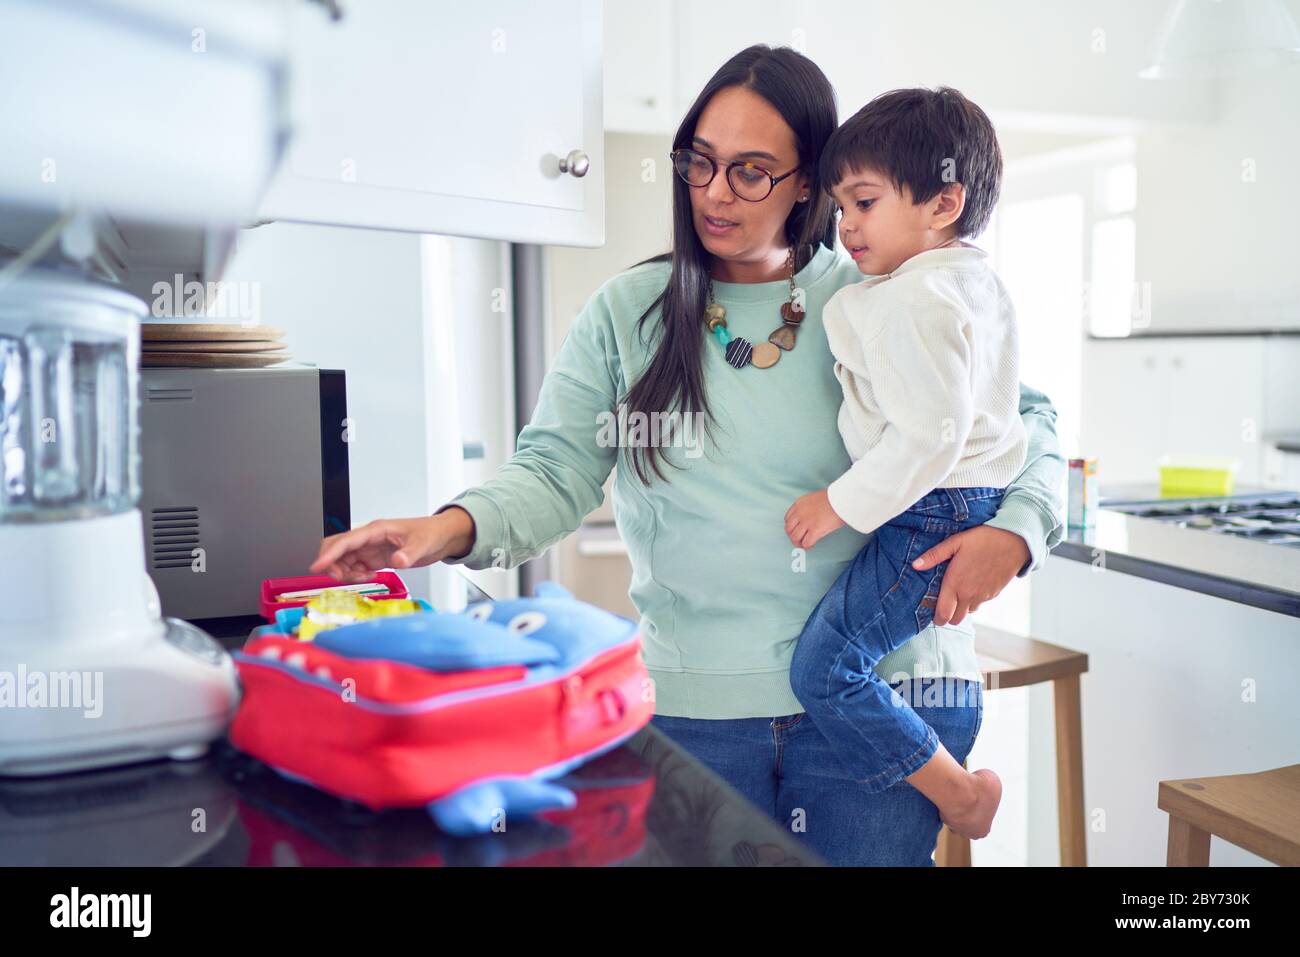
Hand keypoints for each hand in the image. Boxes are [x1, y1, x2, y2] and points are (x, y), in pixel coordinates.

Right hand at [309, 507, 475, 582]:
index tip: (316, 566)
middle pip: (337, 548)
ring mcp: (371, 548)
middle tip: (340, 578)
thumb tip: (397, 562)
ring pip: (344, 559)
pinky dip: (356, 575)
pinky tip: (369, 577)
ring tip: (363, 578)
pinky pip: (356, 567)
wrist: (441, 537)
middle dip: (332, 563)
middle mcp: (369, 538)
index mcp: (376, 530)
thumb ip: (409, 554)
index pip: (346, 541)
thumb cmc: (431, 533)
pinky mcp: (375, 558)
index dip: (329, 554)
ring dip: (345, 571)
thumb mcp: (422, 544)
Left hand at [784, 489, 845, 549]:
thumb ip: (808, 508)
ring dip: (798, 543)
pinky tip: (811, 545)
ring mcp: (806, 522)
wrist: (841, 499)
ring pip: (795, 537)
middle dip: (792, 536)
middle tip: (797, 540)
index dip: (790, 526)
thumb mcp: (815, 499)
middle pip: (789, 529)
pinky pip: (806, 542)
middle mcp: (800, 513)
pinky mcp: (815, 530)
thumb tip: (811, 518)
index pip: (787, 518)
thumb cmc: (834, 498)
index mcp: (799, 504)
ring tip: (803, 544)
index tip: (794, 530)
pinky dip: (807, 546)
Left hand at [911, 524, 1028, 625]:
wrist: (1014, 541)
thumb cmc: (983, 539)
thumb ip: (934, 555)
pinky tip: (972, 584)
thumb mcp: (955, 542)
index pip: (943, 614)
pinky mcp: (993, 594)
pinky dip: (973, 600)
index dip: (936, 617)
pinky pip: (979, 604)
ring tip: (957, 591)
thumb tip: (915, 565)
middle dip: (947, 615)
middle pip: (955, 619)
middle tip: (943, 601)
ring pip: (967, 612)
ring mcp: (983, 596)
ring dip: (961, 607)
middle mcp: (969, 594)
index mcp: (956, 584)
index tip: (931, 610)